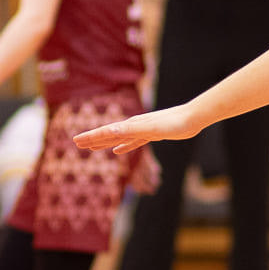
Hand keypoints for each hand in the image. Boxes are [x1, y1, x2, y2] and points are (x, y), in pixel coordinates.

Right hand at [74, 104, 197, 155]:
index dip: (91, 137)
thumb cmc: (173, 123)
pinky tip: (119, 151)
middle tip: (77, 144)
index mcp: (131, 125)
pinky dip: (124, 147)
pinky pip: (133, 142)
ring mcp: (142, 130)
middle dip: (93, 139)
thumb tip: (110, 130)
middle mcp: (134, 126)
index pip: (106, 131)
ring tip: (92, 149)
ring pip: (118, 138)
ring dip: (105, 143)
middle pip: (108, 134)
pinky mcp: (152, 134)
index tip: (76, 141)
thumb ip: (130, 129)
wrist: (192, 118)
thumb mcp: (149, 128)